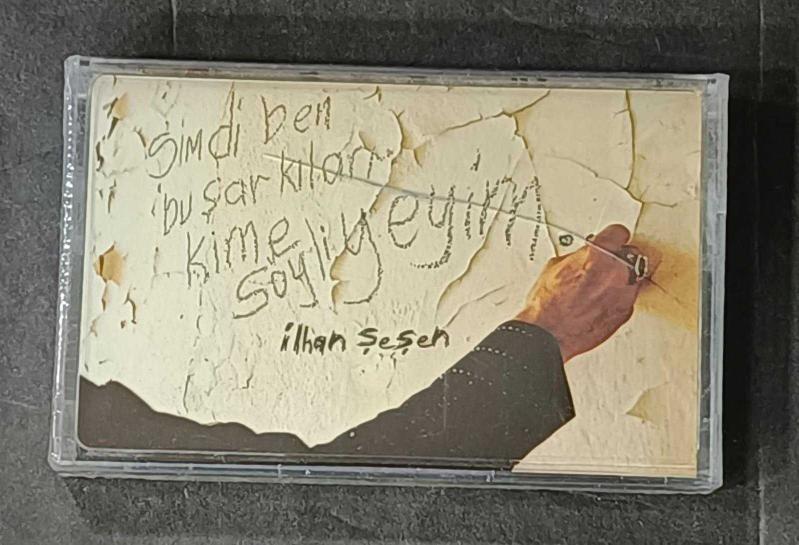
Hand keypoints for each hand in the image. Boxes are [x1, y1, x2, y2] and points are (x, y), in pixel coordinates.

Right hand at [516, 224, 644, 362]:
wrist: (549, 332)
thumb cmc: (548, 304)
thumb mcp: (555, 267)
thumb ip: (578, 257)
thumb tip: (583, 257)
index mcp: (598, 254)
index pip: (618, 233)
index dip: (612, 236)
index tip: (612, 238)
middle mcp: (616, 272)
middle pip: (631, 255)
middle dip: (618, 258)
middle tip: (606, 264)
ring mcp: (624, 293)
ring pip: (633, 277)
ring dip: (620, 279)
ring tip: (601, 286)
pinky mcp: (626, 312)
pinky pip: (627, 298)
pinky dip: (618, 298)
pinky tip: (601, 301)